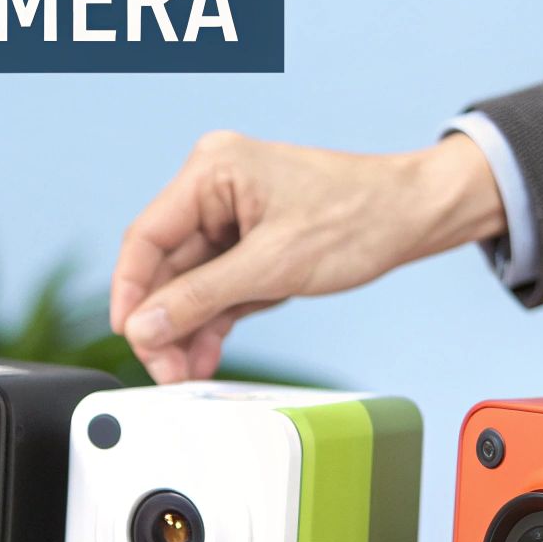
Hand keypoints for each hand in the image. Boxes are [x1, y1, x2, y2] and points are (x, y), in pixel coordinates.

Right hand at [110, 129, 507, 382]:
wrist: (414, 217)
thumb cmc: (360, 217)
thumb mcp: (273, 266)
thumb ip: (203, 297)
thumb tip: (146, 325)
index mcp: (212, 169)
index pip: (147, 235)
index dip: (130, 290)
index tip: (128, 335)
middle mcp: (214, 187)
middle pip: (165, 264)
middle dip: (163, 320)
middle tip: (163, 368)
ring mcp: (232, 216)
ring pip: (189, 283)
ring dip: (186, 328)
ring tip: (184, 372)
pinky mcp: (250, 244)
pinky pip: (216, 287)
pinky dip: (211, 320)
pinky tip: (203, 355)